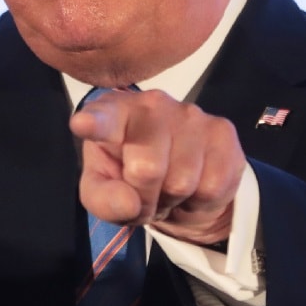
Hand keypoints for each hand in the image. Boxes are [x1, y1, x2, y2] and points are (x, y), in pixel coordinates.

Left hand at [70, 89, 244, 245]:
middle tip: (146, 195)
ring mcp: (191, 114)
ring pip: (182, 181)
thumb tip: (128, 202)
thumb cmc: (130, 182)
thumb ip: (104, 199)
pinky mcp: (223, 131)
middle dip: (146, 197)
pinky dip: (201, 199)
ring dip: (174, 199)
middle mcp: (152, 103)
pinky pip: (212, 184)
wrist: (181, 188)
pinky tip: (195, 185)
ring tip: (169, 189)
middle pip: (147, 168)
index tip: (82, 125)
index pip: (103, 118)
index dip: (94, 123)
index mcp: (113, 113)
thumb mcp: (103, 195)